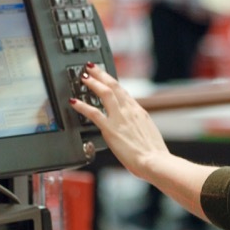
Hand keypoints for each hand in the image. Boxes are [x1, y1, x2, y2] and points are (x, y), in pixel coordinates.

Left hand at [70, 63, 169, 181]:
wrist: (155, 161)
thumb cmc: (154, 154)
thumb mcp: (149, 135)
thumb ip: (139, 128)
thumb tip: (135, 131)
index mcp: (139, 112)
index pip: (124, 92)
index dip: (113, 83)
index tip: (106, 78)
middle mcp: (130, 110)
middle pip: (114, 85)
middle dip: (101, 74)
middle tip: (91, 68)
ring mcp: (120, 118)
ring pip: (105, 92)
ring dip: (92, 83)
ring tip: (83, 77)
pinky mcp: (110, 129)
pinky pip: (93, 113)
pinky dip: (82, 106)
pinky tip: (74, 102)